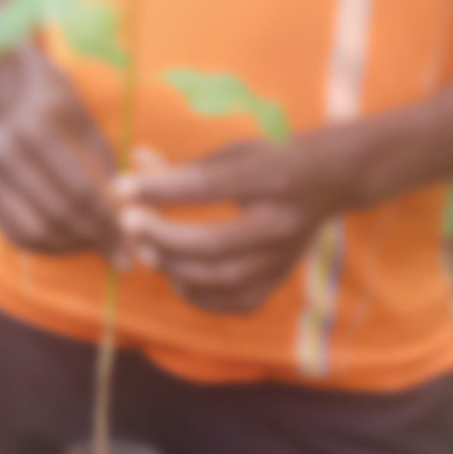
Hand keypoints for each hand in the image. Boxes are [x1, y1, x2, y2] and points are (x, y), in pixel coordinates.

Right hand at [0, 48, 121, 257]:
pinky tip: (69, 243)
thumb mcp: (91, 133)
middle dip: (92, 239)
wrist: (14, 88)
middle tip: (119, 254)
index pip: (80, 191)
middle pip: (56, 213)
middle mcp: (3, 148)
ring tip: (96, 247)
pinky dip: (45, 246)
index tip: (131, 246)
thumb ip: (107, 179)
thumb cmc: (63, 110)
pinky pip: (13, 232)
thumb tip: (129, 232)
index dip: (108, 224)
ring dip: (69, 247)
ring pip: (33, 230)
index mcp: (36, 127)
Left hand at [114, 133, 352, 314]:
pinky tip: (176, 277)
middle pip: (214, 243)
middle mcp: (283, 223)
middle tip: (128, 224)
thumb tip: (132, 164)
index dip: (159, 189)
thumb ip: (183, 165)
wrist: (333, 179)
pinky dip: (199, 296)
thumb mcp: (233, 150)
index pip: (207, 186)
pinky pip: (235, 302)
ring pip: (222, 279)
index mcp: (273, 177)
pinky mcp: (281, 279)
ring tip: (146, 250)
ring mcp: (284, 257)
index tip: (120, 187)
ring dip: (175, 268)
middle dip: (163, 237)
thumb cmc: (273, 158)